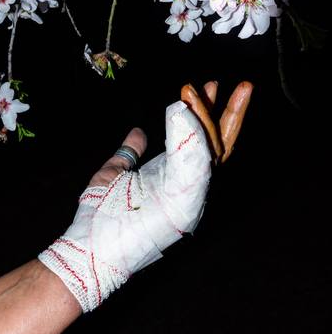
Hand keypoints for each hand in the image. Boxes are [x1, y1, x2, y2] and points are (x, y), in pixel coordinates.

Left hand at [38, 81, 252, 312]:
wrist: (89, 248)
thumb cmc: (101, 215)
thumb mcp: (116, 172)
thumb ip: (130, 152)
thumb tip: (138, 133)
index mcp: (176, 178)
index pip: (202, 142)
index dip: (206, 113)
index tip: (202, 85)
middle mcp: (189, 187)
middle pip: (220, 146)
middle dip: (232, 113)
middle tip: (243, 85)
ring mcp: (189, 197)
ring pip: (211, 152)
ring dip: (208, 117)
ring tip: (206, 87)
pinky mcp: (182, 207)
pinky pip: (194, 167)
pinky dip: (192, 138)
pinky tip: (186, 111)